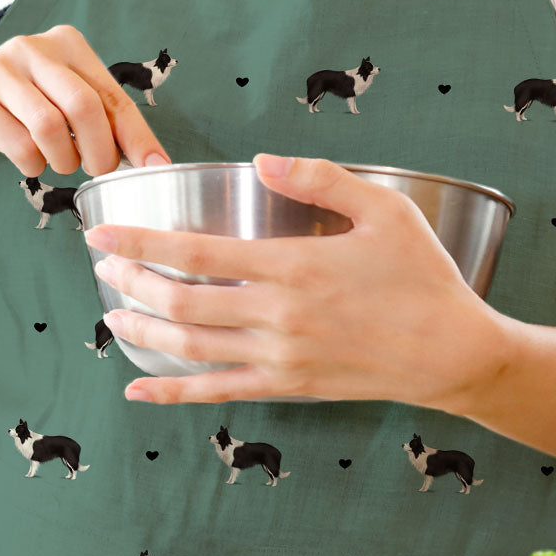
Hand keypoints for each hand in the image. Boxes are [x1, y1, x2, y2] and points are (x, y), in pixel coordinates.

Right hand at [0, 24, 171, 177]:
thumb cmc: (16, 106)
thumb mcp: (59, 97)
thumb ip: (99, 114)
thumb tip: (149, 157)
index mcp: (66, 44)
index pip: (112, 94)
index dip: (137, 135)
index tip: (156, 166)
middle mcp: (34, 48)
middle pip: (85, 107)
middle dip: (101, 151)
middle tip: (99, 172)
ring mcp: (0, 70)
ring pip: (51, 127)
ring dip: (64, 160)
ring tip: (62, 165)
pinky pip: (20, 144)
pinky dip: (33, 164)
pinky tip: (30, 161)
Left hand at [86, 152, 497, 408]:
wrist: (453, 353)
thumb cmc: (422, 275)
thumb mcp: (384, 209)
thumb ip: (321, 178)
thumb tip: (262, 161)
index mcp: (294, 266)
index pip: (197, 253)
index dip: (141, 243)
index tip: (101, 233)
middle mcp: (278, 316)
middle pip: (182, 302)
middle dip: (131, 283)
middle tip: (101, 267)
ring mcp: (280, 358)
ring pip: (191, 348)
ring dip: (143, 332)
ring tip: (112, 315)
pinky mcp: (288, 387)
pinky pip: (218, 392)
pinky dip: (173, 394)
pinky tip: (139, 392)